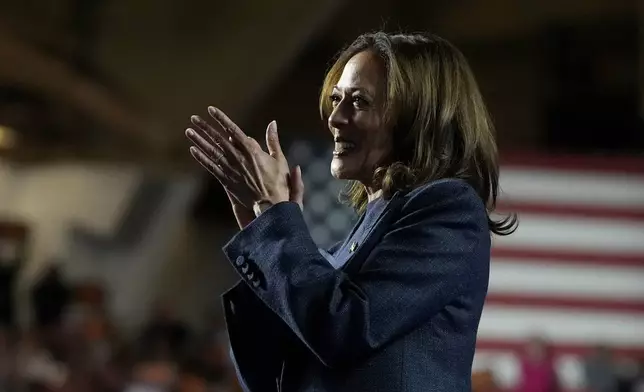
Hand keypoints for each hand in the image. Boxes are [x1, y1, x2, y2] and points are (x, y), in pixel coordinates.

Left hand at [186, 107, 301, 223]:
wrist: (271, 205)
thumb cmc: (277, 182)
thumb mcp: (279, 159)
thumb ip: (273, 140)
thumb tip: (272, 123)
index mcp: (252, 150)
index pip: (233, 130)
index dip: (221, 119)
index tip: (211, 110)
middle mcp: (238, 158)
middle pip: (219, 139)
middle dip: (206, 127)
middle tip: (194, 118)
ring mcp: (231, 170)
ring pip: (212, 152)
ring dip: (199, 141)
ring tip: (188, 131)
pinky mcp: (226, 181)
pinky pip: (212, 167)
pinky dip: (202, 159)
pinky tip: (193, 150)